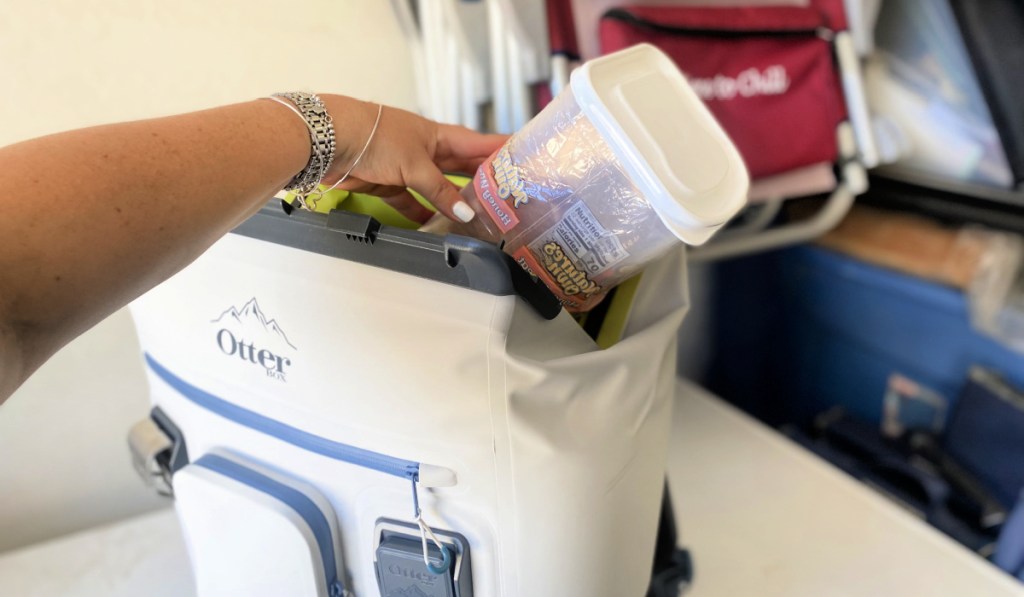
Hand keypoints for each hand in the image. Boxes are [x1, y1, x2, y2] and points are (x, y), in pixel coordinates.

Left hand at [321, 95, 506, 223]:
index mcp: (440, 136)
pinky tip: (436, 226)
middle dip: (483, 181)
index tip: (527, 160)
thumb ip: (441, 191)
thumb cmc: (376, 137)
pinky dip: (423, 213)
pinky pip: (412, 202)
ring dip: (454, 202)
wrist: (331, 140)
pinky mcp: (390, 183)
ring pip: (439, 187)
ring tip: (479, 218)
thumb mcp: (416, 165)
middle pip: (462, 168)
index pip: (479, 145)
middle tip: (509, 196)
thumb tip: (466, 212)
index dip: (503, 151)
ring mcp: (409, 167)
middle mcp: (428, 150)